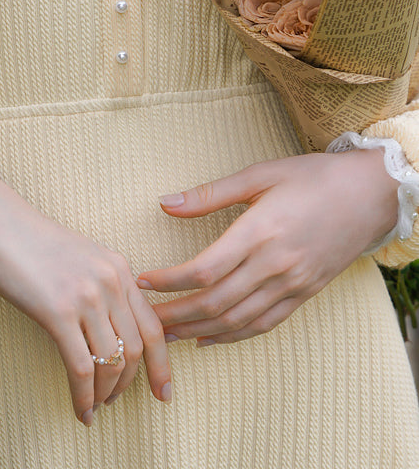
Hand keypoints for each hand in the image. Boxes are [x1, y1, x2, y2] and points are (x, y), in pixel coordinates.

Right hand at [0, 167, 170, 422]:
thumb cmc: (29, 241)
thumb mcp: (80, 258)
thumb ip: (101, 286)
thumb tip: (110, 328)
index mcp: (119, 267)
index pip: (153, 324)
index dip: (162, 364)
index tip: (163, 390)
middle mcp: (110, 281)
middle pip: (136, 348)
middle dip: (130, 383)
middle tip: (117, 401)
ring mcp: (86, 296)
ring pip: (112, 361)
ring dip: (106, 393)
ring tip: (95, 405)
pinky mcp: (58, 312)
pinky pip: (82, 367)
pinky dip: (84, 396)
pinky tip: (80, 409)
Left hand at [137, 150, 398, 346]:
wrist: (370, 195)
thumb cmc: (311, 177)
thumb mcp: (259, 174)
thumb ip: (210, 194)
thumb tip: (164, 203)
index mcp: (261, 231)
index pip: (205, 269)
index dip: (170, 281)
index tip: (142, 280)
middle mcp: (276, 264)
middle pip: (216, 303)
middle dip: (176, 314)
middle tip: (145, 318)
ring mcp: (293, 284)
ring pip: (238, 320)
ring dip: (198, 331)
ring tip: (167, 333)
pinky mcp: (305, 294)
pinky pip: (264, 324)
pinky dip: (233, 336)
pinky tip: (208, 338)